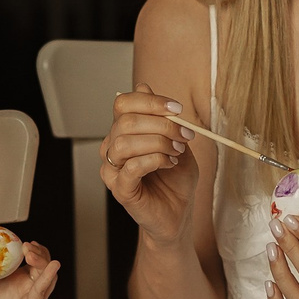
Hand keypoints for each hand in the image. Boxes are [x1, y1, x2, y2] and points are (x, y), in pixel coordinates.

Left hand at [0, 241, 58, 298]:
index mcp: (17, 279)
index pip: (29, 258)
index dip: (29, 247)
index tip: (20, 240)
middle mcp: (29, 286)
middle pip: (42, 262)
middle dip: (38, 250)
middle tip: (26, 245)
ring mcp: (34, 294)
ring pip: (47, 271)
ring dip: (42, 258)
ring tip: (31, 252)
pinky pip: (45, 286)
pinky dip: (50, 274)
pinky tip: (53, 265)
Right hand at [99, 83, 197, 243]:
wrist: (179, 213)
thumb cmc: (175, 179)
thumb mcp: (176, 140)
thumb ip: (161, 116)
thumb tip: (144, 85)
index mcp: (124, 132)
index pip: (123, 104)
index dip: (150, 101)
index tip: (177, 109)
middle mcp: (113, 148)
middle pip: (125, 121)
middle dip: (162, 124)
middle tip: (185, 135)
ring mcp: (113, 170)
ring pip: (124, 143)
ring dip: (158, 143)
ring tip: (177, 152)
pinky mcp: (120, 189)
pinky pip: (130, 167)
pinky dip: (154, 160)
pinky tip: (169, 163)